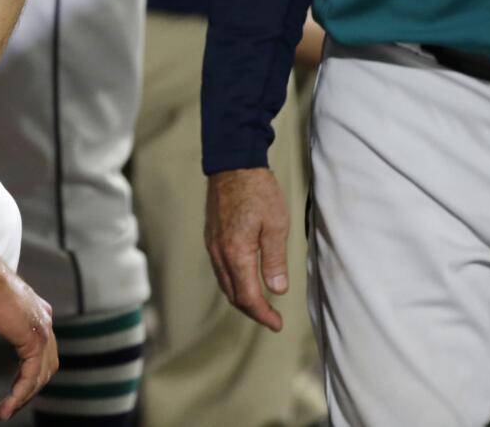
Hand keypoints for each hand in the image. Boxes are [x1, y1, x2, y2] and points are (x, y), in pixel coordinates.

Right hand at [0, 267, 57, 421]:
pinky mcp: (35, 338)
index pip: (38, 353)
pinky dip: (20, 393)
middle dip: (27, 390)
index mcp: (33, 313)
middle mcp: (43, 319)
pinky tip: (7, 405)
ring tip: (3, 412)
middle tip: (8, 408)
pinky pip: (32, 375)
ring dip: (23, 396)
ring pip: (41, 374)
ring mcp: (42, 328)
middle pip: (44, 366)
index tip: (9, 395)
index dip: (25, 377)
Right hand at [205, 168, 289, 331]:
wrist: (233, 166)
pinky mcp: (212, 237)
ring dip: (242, 298)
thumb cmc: (257, 192)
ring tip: (260, 305)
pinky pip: (220, 269)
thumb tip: (277, 290)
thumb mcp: (276, 225)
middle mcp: (219, 253)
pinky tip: (245, 280)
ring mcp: (212, 245)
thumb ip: (275, 261)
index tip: (277, 323)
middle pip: (233, 294)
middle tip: (272, 319)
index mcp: (236, 253)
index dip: (263, 314)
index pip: (248, 296)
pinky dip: (233, 282)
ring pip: (225, 283)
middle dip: (252, 310)